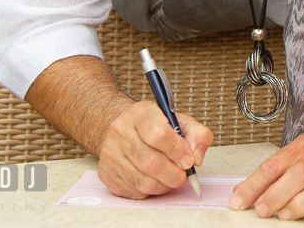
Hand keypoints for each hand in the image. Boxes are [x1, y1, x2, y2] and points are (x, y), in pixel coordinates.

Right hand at [97, 100, 211, 198]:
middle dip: (173, 174)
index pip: (158, 133)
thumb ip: (198, 135)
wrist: (127, 130)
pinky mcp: (106, 173)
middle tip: (184, 176)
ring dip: (163, 185)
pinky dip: (150, 191)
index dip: (177, 151)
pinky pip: (133, 191)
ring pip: (142, 181)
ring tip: (171, 178)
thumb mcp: (182, 122)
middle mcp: (120, 130)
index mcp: (140, 112)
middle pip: (150, 162)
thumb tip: (196, 157)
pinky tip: (155, 180)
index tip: (189, 161)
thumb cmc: (156, 127)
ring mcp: (110, 153)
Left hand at [229, 133, 303, 220]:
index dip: (254, 184)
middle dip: (277, 194)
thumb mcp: (297, 155)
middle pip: (300, 172)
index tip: (238, 201)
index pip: (275, 163)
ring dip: (302, 203)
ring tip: (285, 215)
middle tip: (262, 210)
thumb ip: (273, 173)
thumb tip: (240, 191)